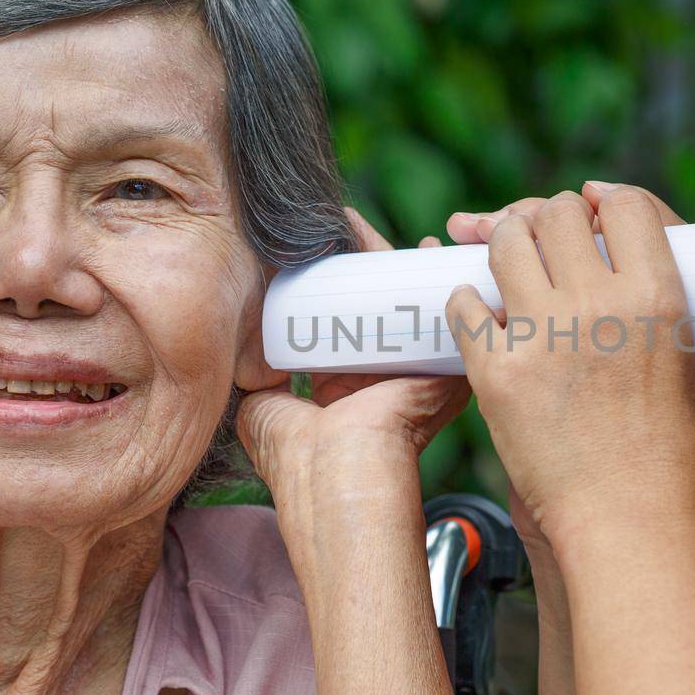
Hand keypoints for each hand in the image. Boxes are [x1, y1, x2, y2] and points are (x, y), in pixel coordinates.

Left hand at [236, 208, 469, 577]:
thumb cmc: (297, 454)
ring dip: (406, 261)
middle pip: (382, 306)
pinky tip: (434, 244)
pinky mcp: (444, 365)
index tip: (320, 251)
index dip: (336, 285)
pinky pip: (446, 310)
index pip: (348, 323)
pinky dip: (442, 276)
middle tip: (348, 224)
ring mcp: (418, 370)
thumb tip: (249, 356)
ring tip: (382, 227)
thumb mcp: (264, 407)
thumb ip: (258, 380)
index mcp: (349, 388)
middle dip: (373, 262)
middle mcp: (387, 376)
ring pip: (413, 302)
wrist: (337, 470)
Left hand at [443, 182, 694, 556]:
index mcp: (659, 299)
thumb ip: (689, 321)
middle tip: (544, 238)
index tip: (591, 208)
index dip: (605, 200)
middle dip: (548, 218)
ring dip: (504, 243)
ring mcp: (542, 337)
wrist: (628, 530)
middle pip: (556, 213)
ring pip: (504, 244)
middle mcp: (599, 306)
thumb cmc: (677, 465)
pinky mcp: (496, 373)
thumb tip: (665, 280)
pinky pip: (463, 304)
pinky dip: (466, 299)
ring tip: (508, 264)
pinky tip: (479, 310)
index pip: (625, 204)